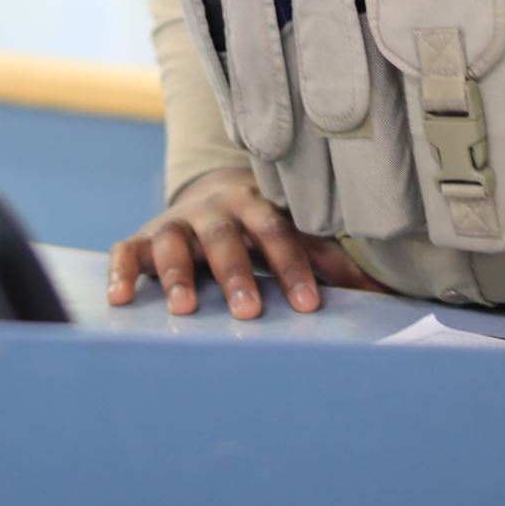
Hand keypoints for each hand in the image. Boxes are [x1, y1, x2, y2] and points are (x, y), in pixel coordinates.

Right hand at [105, 168, 381, 319]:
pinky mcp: (142, 237)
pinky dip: (122, 272)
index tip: (309, 305)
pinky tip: (121, 299)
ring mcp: (174, 222)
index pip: (277, 232)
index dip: (292, 267)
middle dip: (236, 274)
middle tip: (249, 313)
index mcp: (255, 203)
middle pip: (224, 237)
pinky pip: (126, 251)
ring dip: (177, 274)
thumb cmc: (258, 224)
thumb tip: (383, 292)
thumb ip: (328, 260)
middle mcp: (213, 209)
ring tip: (185, 308)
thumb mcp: (289, 232)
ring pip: (172, 242)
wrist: (207, 192)